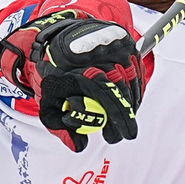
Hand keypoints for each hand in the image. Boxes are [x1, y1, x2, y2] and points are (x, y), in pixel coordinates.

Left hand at [1, 12, 150, 150]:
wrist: (58, 36)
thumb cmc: (53, 71)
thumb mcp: (47, 100)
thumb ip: (59, 126)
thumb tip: (80, 146)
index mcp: (81, 68)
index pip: (108, 96)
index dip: (120, 119)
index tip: (123, 136)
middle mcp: (101, 55)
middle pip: (123, 91)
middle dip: (125, 117)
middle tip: (120, 134)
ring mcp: (116, 47)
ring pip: (133, 82)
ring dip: (131, 105)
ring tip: (122, 118)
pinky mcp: (126, 43)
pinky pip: (137, 72)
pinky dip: (135, 90)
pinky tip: (128, 102)